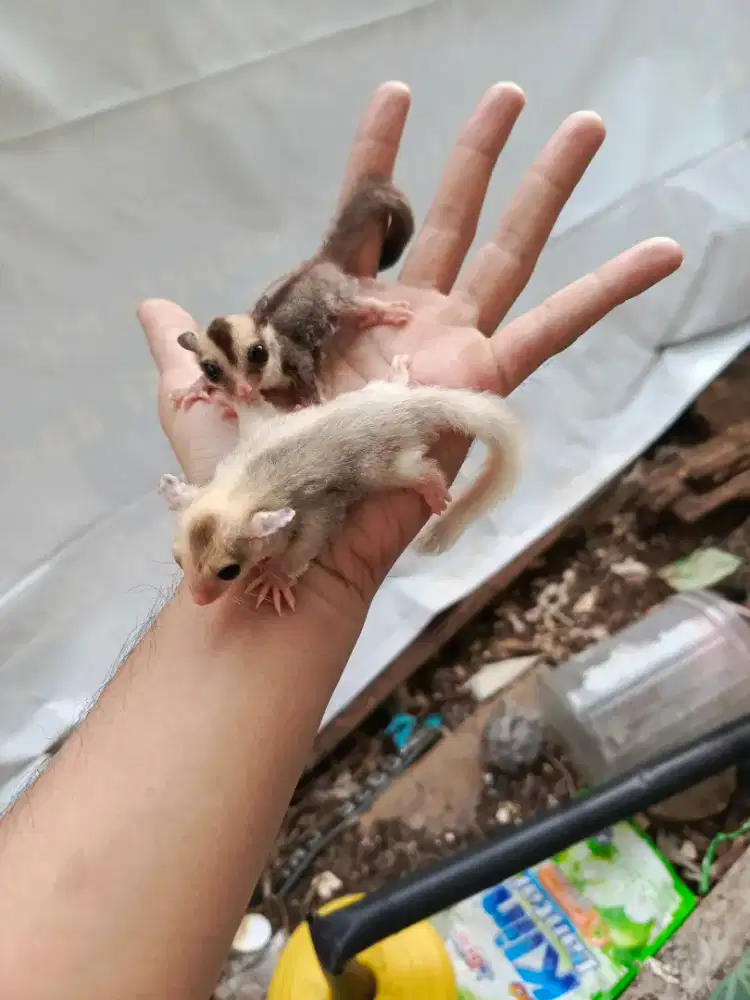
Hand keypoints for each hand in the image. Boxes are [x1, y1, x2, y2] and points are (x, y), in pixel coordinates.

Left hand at [140, 82, 681, 616]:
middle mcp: (404, 323)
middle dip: (481, 154)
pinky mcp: (484, 379)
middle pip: (453, 216)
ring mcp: (450, 348)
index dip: (377, 158)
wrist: (282, 538)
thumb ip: (184, 344)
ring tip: (587, 126)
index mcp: (343, 315)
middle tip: (512, 92)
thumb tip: (153, 307)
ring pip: (511, 251)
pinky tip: (660, 249)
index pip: (364, 217)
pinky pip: (556, 328)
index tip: (396, 95)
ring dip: (549, 188)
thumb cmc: (241, 477)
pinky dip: (608, 290)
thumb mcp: (199, 394)